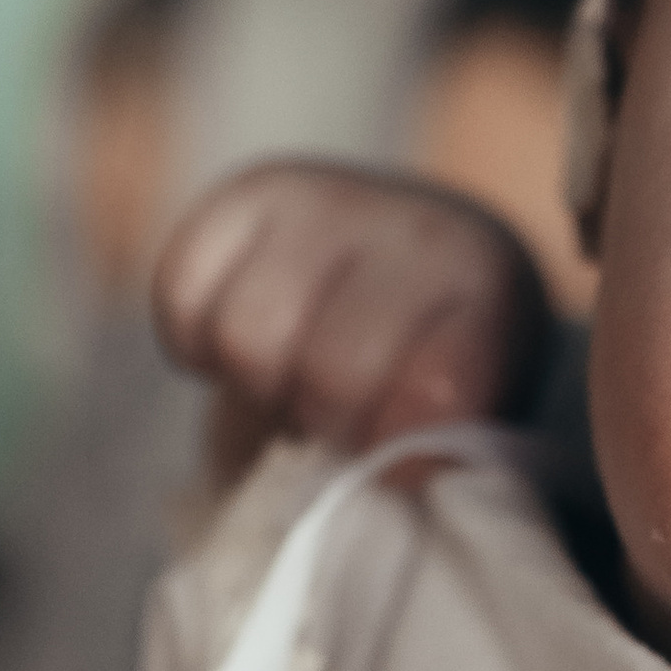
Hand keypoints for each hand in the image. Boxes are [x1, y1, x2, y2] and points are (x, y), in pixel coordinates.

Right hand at [154, 161, 552, 454]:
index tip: (401, 467)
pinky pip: (181, 296)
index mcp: (489, 290)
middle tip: (344, 416)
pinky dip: (198, 341)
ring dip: (262, 385)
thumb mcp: (470, 417)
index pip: (435, 393)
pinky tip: (247, 340)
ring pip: (246, 340)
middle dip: (327, 421)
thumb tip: (377, 474)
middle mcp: (412, 226)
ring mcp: (325, 198)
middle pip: (328, 376)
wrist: (423, 262)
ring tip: (297, 377)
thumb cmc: (441, 366)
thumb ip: (436, 452)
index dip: (404, 452)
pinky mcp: (245, 196)